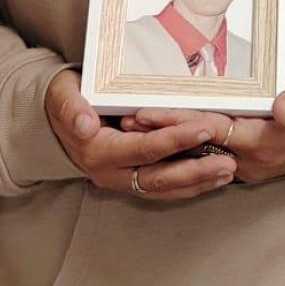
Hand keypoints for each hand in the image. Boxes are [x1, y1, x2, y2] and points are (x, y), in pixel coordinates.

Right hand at [45, 69, 235, 199]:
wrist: (55, 120)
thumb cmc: (65, 100)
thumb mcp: (63, 96)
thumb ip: (72, 108)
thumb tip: (84, 124)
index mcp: (97, 152)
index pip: (144, 149)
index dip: (175, 140)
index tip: (204, 128)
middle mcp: (110, 173)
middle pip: (159, 177)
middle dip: (196, 171)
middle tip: (228, 162)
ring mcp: (121, 181)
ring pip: (164, 189)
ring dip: (198, 183)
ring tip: (228, 172)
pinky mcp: (131, 181)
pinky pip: (163, 189)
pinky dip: (189, 186)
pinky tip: (212, 179)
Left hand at [124, 73, 284, 184]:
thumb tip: (280, 111)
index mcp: (264, 142)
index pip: (210, 130)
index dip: (177, 121)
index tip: (146, 112)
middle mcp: (251, 161)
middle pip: (196, 147)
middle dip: (161, 135)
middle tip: (125, 122)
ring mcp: (249, 167)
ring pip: (200, 155)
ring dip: (169, 144)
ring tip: (135, 129)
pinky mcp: (248, 164)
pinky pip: (210, 158)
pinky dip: (186, 149)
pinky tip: (165, 140)